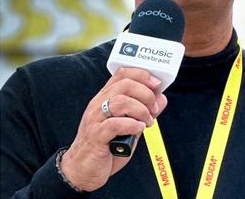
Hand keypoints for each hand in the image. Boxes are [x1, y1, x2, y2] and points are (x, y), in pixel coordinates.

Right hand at [60, 68, 166, 191]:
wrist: (83, 170)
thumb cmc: (106, 145)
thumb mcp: (130, 124)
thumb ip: (144, 111)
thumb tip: (161, 98)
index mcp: (106, 97)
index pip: (123, 74)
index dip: (142, 75)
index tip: (157, 84)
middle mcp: (99, 104)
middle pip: (125, 85)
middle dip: (145, 94)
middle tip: (154, 108)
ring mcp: (95, 119)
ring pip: (120, 102)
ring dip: (140, 110)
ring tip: (147, 122)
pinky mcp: (95, 136)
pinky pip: (114, 124)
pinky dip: (131, 125)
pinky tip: (138, 130)